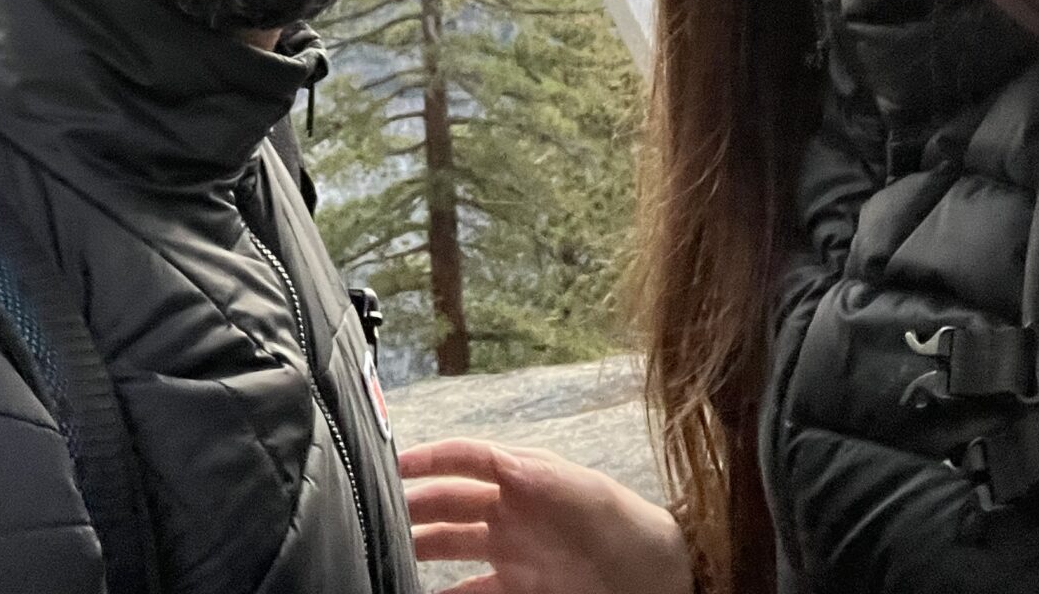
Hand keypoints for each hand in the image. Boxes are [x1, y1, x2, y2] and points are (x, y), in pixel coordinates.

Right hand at [399, 438, 692, 593]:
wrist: (664, 583)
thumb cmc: (630, 529)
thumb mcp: (589, 495)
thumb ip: (542, 477)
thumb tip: (497, 459)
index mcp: (524, 478)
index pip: (466, 459)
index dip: (429, 458)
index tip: (392, 464)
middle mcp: (510, 513)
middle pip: (448, 504)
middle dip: (411, 507)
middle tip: (374, 518)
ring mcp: (512, 554)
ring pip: (450, 549)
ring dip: (419, 552)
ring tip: (386, 559)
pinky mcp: (519, 590)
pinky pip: (470, 593)